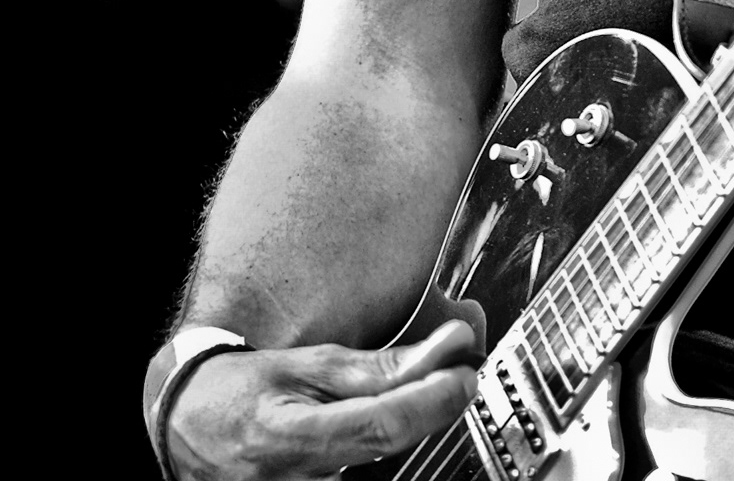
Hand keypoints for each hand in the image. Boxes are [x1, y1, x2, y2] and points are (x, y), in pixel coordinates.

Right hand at [166, 313, 483, 480]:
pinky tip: (385, 429)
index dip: (432, 399)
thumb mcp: (305, 365)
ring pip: (381, 472)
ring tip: (416, 400)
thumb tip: (443, 348)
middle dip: (431, 413)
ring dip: (408, 432)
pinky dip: (382, 455)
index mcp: (292, 438)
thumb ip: (377, 366)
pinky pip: (364, 479)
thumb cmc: (239, 393)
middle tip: (454, 379)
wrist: (186, 430)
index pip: (383, 425)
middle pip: (389, 454)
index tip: (465, 372)